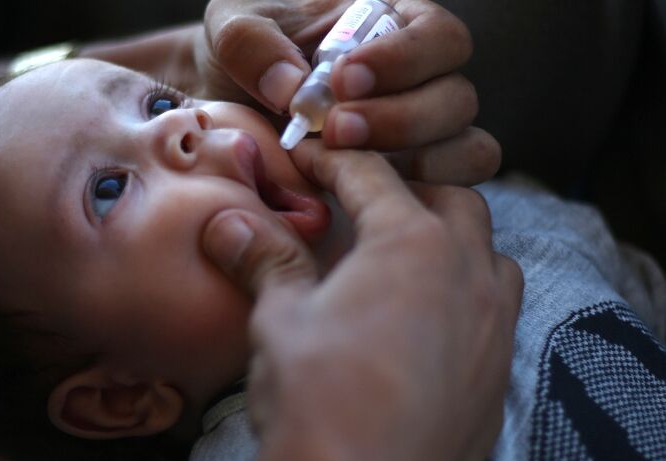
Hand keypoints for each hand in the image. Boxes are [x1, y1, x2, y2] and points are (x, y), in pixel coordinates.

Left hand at [198, 0, 498, 185]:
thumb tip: (292, 87)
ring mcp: (425, 138)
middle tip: (335, 129)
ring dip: (413, 161)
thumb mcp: (233, 30)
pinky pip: (452, 192)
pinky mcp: (414, 185)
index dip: (404, 58)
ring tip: (342, 165)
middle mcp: (422, 82)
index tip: (344, 78)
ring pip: (467, 149)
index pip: (438, 36)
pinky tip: (361, 197)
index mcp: (394, 29)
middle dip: (399, 118)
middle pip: (457, 98)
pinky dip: (419, 198)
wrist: (227, 112)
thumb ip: (253, 43)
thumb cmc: (243, 59)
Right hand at [202, 142, 522, 460]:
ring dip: (452, 241)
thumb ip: (266, 259)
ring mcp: (493, 324)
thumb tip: (230, 222)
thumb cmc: (318, 397)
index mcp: (411, 244)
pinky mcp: (497, 372)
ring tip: (407, 257)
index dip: (336, 160)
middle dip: (407, 191)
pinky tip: (428, 320)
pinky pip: (497, 311)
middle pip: (448, 201)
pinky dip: (467, 295)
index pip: (372, 176)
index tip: (313, 155)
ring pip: (488, 254)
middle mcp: (466, 273)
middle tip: (364, 204)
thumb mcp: (281, 317)